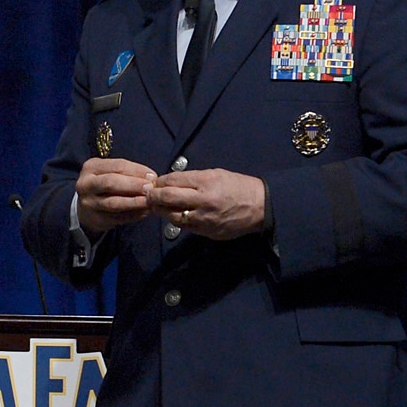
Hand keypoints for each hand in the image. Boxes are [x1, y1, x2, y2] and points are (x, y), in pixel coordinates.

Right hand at [75, 157, 156, 234]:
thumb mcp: (110, 172)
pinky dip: (133, 215)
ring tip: (149, 201)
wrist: (86, 207)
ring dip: (134, 202)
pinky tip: (145, 212)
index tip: (152, 176)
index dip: (136, 170)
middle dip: (133, 185)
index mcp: (91, 167)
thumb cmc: (104, 184)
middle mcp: (86, 185)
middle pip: (111, 183)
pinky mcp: (97, 219)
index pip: (116, 166)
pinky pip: (118, 218)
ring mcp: (90, 203)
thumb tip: (151, 177)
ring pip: (113, 203)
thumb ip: (128, 172)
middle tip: (150, 188)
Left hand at [144, 168, 266, 239]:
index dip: (159, 182)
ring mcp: (205, 219)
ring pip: (173, 216)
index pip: (173, 181)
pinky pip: (186, 227)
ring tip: (156, 206)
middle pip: (168, 198)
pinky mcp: (208, 233)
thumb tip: (169, 182)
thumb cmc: (237, 186)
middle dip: (153, 196)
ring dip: (161, 211)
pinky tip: (173, 215)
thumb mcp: (216, 174)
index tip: (153, 183)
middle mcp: (203, 201)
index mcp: (206, 182)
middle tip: (146, 194)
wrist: (261, 207)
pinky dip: (177, 221)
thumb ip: (192, 179)